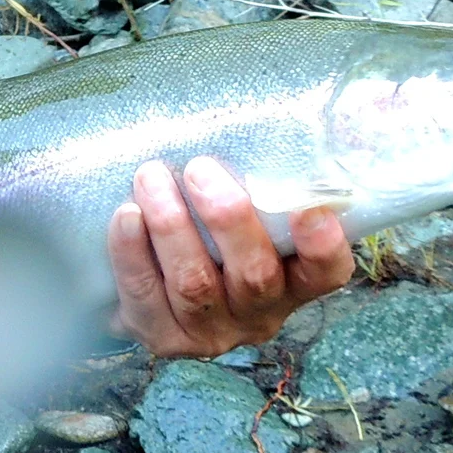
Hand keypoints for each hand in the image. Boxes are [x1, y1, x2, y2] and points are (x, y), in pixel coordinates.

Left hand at [108, 157, 353, 359]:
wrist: (147, 289)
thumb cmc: (207, 234)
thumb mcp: (242, 217)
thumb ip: (256, 186)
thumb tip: (255, 116)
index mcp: (293, 282)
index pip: (326, 273)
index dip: (323, 245)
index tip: (310, 205)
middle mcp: (260, 314)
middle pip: (255, 276)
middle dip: (228, 219)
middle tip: (200, 168)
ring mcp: (211, 332)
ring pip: (195, 283)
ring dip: (171, 225)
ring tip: (151, 176)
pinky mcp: (161, 336)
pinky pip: (145, 295)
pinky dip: (132, 253)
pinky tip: (126, 215)